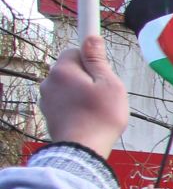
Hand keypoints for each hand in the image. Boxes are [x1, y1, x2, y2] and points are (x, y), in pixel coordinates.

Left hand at [41, 35, 126, 159]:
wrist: (82, 150)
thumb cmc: (100, 117)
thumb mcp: (110, 85)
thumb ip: (98, 60)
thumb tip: (91, 38)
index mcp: (63, 70)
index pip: (74, 49)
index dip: (88, 52)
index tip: (97, 53)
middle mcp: (49, 81)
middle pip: (70, 69)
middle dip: (86, 76)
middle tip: (104, 91)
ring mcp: (46, 98)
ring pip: (67, 86)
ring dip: (80, 91)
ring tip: (97, 107)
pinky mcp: (48, 113)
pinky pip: (63, 100)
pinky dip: (74, 105)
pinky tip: (87, 116)